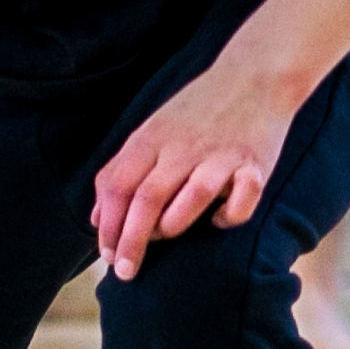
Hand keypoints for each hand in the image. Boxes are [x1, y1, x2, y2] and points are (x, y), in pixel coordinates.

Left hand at [92, 53, 299, 280]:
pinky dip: (227, 218)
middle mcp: (183, 146)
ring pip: (189, 200)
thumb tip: (94, 219)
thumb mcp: (151, 131)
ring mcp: (219, 155)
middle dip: (132, 242)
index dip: (108, 225)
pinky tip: (218, 219)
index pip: (118, 186)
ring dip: (173, 227)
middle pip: (147, 199)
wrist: (254, 74)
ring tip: (167, 236)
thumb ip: (120, 171)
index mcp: (152, 138)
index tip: (107, 256)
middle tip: (125, 273)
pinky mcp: (254, 164)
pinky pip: (240, 202)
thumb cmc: (196, 111)